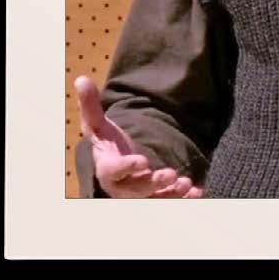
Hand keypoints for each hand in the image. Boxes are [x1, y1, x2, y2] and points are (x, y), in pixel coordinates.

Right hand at [74, 75, 203, 197]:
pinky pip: (169, 201)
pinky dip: (183, 198)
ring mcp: (140, 194)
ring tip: (185, 184)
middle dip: (153, 183)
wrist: (117, 166)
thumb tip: (81, 78)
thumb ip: (90, 106)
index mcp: (107, 168)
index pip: (114, 171)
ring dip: (170, 194)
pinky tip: (197, 191)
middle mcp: (122, 186)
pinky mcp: (155, 197)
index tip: (141, 160)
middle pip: (136, 190)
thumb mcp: (97, 126)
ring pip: (154, 199)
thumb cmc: (107, 144)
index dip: (126, 167)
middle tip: (170, 174)